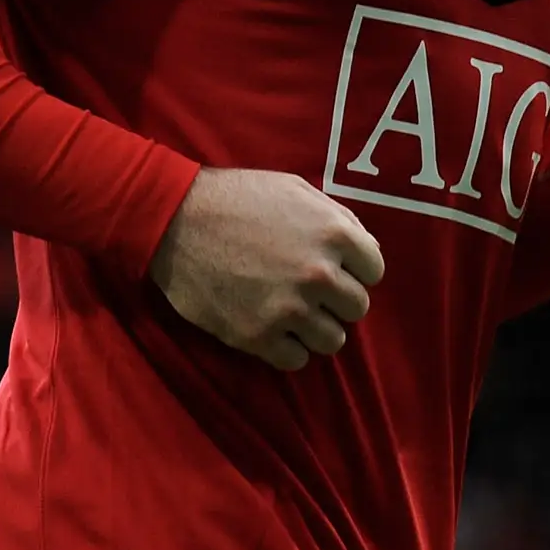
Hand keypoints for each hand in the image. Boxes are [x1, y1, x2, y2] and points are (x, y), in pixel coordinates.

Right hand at [150, 166, 386, 371]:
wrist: (175, 219)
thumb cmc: (236, 197)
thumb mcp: (294, 189)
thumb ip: (336, 217)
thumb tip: (363, 248)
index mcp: (333, 233)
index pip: (374, 270)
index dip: (355, 270)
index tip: (335, 269)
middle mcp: (318, 274)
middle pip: (356, 308)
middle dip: (336, 300)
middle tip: (310, 291)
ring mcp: (289, 308)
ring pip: (332, 340)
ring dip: (316, 328)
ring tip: (292, 313)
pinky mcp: (258, 336)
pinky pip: (296, 360)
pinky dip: (288, 348)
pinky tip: (272, 328)